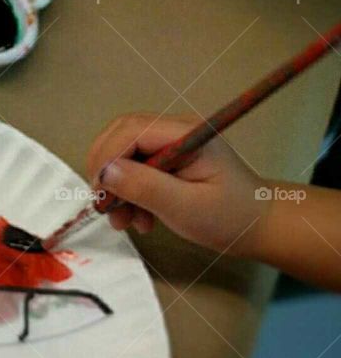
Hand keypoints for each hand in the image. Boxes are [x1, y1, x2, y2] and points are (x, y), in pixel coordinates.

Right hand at [85, 112, 266, 253]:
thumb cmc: (230, 217)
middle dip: (107, 172)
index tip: (99, 194)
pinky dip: (129, 194)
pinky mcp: (167, 160)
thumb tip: (105, 173)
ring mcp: (171, 144)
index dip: (107, 158)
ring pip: (124, 154)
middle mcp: (175, 130)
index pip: (131, 130)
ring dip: (117, 188)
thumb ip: (146, 187)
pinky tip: (138, 218)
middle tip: (105, 207)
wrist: (257, 227)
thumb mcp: (186, 208)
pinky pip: (134, 168)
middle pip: (121, 136)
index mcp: (186, 133)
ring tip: (125, 221)